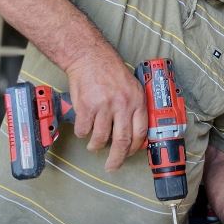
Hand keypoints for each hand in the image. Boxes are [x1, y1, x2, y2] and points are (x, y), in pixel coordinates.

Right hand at [66, 52, 146, 171]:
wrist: (89, 57)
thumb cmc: (109, 71)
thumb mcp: (131, 86)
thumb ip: (133, 107)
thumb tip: (134, 133)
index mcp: (137, 101)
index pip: (140, 132)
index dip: (134, 148)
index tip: (129, 154)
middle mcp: (122, 105)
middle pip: (121, 141)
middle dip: (116, 159)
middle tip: (112, 167)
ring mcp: (104, 106)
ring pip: (100, 138)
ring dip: (96, 146)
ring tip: (94, 145)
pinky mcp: (86, 107)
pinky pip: (84, 130)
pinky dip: (82, 133)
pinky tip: (83, 129)